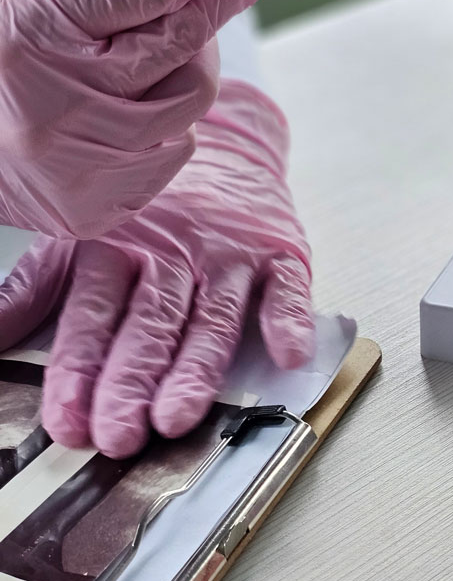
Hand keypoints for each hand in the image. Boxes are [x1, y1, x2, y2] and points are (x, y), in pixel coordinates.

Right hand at [0, 0, 309, 237]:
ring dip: (181, 65)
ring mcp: (85, 163)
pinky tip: (112, 115)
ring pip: (195, 95)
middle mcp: (62, 104)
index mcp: (34, 31)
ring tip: (120, 63)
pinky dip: (163, 119)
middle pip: (191, 38)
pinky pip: (177, 145)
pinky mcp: (103, 207)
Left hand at [0, 80, 314, 456]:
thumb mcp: (81, 235)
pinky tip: (286, 355)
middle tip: (118, 433)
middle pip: (152, 323)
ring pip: (212, 317)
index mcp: (117, 245)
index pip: (94, 314)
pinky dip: (290, 321)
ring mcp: (230, 253)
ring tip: (178, 416)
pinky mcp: (280, 253)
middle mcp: (175, 250)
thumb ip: (35, 289)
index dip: (79, 368)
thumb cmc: (152, 207)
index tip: (68, 420)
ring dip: (197, 368)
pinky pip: (287, 290)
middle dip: (132, 380)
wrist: (228, 146)